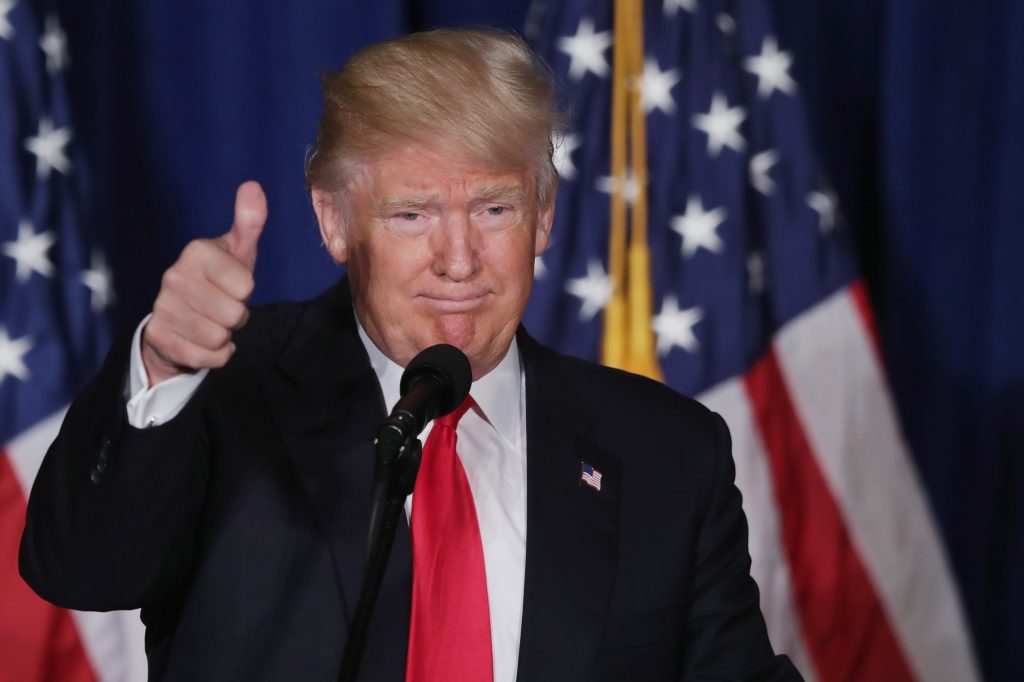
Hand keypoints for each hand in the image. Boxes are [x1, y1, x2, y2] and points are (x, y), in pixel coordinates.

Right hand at [141, 181, 266, 385]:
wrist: (180, 318)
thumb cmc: (218, 280)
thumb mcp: (237, 251)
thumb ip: (249, 222)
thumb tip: (253, 186)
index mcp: (196, 251)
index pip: (246, 286)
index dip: (246, 292)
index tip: (232, 286)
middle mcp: (173, 276)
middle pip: (235, 314)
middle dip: (237, 317)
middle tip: (223, 307)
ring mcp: (162, 307)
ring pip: (219, 338)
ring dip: (225, 336)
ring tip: (212, 322)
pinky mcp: (158, 337)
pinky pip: (206, 358)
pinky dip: (214, 355)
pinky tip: (203, 341)